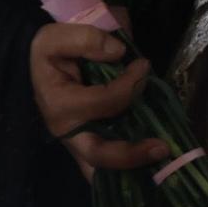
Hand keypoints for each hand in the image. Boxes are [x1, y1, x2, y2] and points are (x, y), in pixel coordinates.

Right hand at [29, 22, 168, 182]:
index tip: (143, 64)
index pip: (104, 102)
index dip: (130, 84)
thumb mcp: (55, 38)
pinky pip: (110, 163)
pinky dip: (131, 166)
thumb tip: (118, 52)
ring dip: (134, 167)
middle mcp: (70, 131)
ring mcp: (80, 141)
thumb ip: (85, 39)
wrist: (44, 63)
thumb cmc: (50, 52)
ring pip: (103, 168)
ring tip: (163, 163)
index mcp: (60, 106)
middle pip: (98, 154)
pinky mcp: (92, 142)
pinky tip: (155, 163)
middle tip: (162, 147)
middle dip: (130, 155)